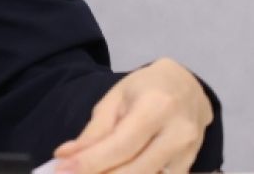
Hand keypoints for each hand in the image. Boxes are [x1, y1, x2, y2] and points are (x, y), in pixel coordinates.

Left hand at [53, 58, 213, 173]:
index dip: (90, 162)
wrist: (187, 88)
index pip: (120, 145)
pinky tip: (112, 172)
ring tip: (90, 173)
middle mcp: (177, 133)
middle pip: (134, 170)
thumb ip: (94, 130)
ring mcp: (188, 153)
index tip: (63, 170)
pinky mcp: (191, 166)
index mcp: (155, 107)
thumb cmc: (145, 88)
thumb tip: (66, 156)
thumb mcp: (115, 98)